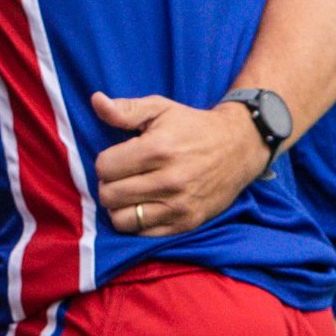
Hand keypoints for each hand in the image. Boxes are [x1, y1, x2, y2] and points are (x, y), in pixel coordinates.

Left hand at [87, 91, 266, 237]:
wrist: (239, 148)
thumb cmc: (193, 126)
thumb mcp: (160, 109)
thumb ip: (126, 109)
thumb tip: (96, 101)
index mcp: (158, 149)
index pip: (104, 168)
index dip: (106, 162)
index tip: (118, 158)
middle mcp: (169, 180)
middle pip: (109, 196)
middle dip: (109, 185)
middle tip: (122, 176)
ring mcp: (178, 205)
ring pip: (122, 220)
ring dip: (119, 207)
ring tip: (129, 193)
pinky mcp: (186, 223)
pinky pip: (142, 234)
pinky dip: (137, 222)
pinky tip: (145, 205)